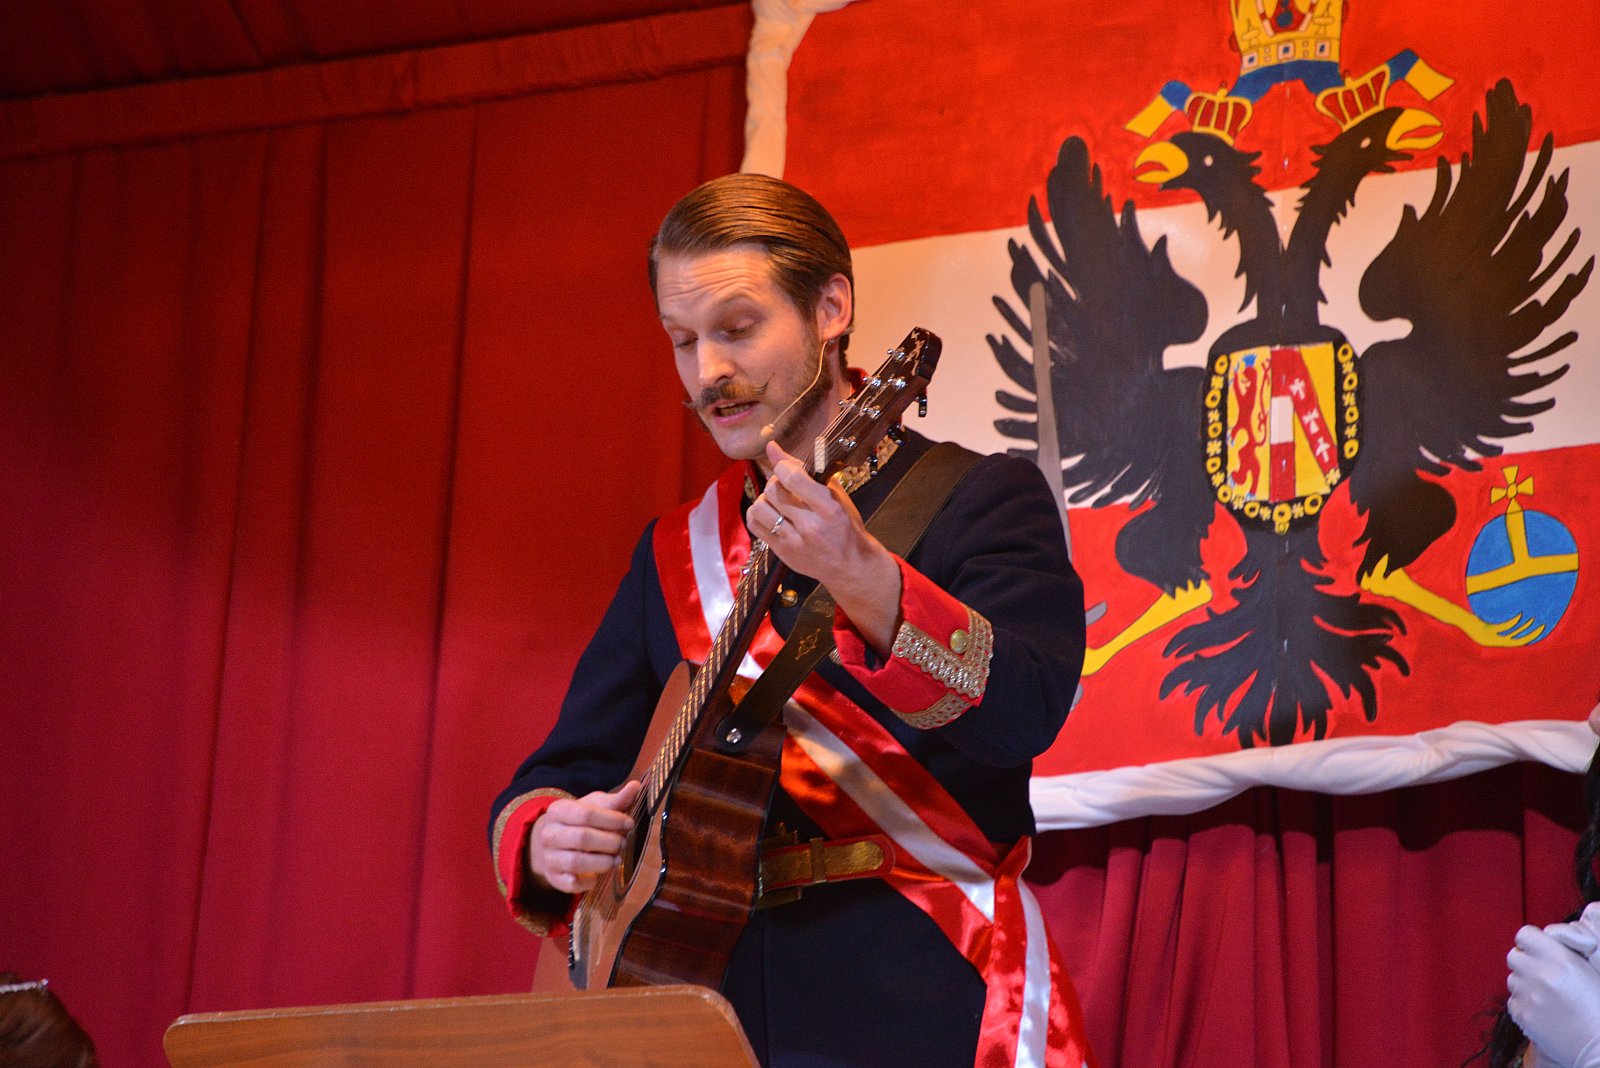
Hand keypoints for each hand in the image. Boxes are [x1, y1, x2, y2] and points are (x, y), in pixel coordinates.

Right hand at [526, 781, 640, 894]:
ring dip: (602, 863)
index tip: (629, 824)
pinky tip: (596, 878)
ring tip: (616, 859)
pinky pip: (570, 883)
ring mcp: (549, 857)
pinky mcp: (553, 877)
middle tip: (623, 843)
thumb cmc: (579, 822)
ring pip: (576, 862)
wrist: (552, 843)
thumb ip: (615, 800)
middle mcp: (549, 834)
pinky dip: (586, 882)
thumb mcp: (594, 807)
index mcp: (558, 811)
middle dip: (609, 842)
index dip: (612, 819)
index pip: (586, 813)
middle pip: (582, 838)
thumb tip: (636, 786)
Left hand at [748, 440, 901, 654]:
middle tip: (784, 483)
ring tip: (777, 500)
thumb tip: (773, 447)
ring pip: (760, 508)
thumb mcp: (836, 496)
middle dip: (775, 480)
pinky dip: (758, 513)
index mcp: (829, 509)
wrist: (850, 566)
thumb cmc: (845, 526)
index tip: (784, 464)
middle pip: (774, 491)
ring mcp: (794, 542)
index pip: (794, 478)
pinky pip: (755, 525)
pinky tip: (770, 512)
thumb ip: (806, 472)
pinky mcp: (782, 552)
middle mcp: (810, 526)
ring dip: (765, 498)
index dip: (782, 465)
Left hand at [1507, 924, 1599, 1067]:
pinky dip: (1524, 1005)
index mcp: (1559, 958)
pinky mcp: (1521, 1014)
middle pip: (1514, 956)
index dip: (1532, 942)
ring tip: (1547, 997)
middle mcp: (1539, 973)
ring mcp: (1528, 994)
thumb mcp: (1589, 968)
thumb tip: (1547, 934)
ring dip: (1524, 984)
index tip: (1539, 951)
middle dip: (1526, 962)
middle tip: (1543, 975)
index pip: (1524, 935)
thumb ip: (1565, 948)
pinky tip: (1543, 1012)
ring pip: (1512, 979)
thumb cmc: (1598, 1006)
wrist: (1599, 1044)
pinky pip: (1512, 1001)